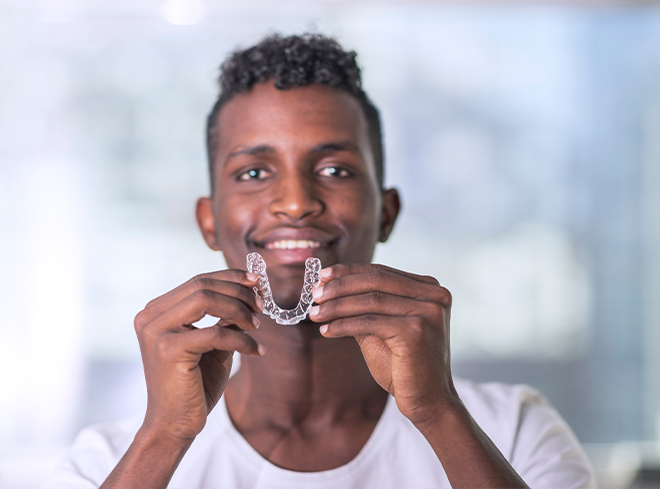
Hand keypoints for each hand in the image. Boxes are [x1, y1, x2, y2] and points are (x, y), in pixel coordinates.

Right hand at [134, 270, 264, 442]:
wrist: (175, 424)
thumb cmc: (194, 384)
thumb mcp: (213, 343)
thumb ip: (224, 318)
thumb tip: (251, 292)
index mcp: (156, 311)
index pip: (197, 281)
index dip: (230, 278)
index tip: (256, 282)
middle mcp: (150, 317)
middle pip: (201, 285)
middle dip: (238, 292)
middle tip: (261, 306)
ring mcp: (156, 331)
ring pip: (205, 300)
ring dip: (238, 310)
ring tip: (256, 326)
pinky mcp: (168, 349)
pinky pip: (215, 332)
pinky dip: (241, 339)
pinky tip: (256, 350)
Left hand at [309, 263, 454, 425]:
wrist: (428, 401)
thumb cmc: (404, 365)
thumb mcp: (382, 328)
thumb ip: (362, 307)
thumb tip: (326, 287)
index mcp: (429, 288)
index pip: (381, 272)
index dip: (348, 272)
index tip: (321, 276)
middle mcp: (433, 295)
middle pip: (375, 281)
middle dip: (339, 286)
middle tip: (314, 294)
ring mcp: (427, 311)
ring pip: (370, 301)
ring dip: (336, 306)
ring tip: (314, 314)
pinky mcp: (416, 330)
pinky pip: (369, 322)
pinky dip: (343, 325)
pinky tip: (326, 330)